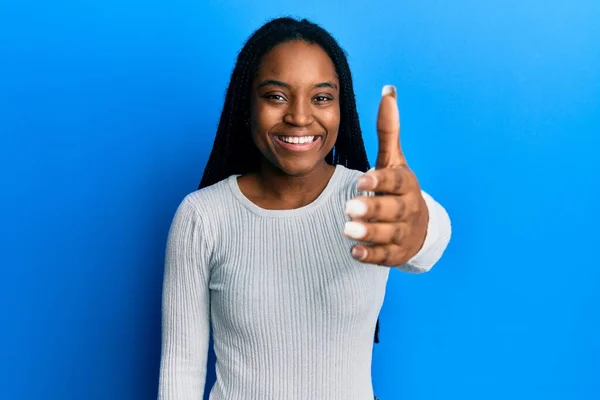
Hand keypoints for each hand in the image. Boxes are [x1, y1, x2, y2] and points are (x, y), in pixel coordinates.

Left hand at [343, 85, 428, 265]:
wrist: (420, 226)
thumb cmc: (398, 188)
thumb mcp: (394, 161)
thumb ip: (388, 131)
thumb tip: (388, 91)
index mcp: (406, 184)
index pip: (396, 182)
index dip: (380, 181)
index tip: (360, 180)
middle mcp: (408, 208)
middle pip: (393, 209)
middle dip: (372, 209)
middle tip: (349, 207)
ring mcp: (404, 232)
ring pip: (388, 234)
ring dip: (369, 232)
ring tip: (347, 229)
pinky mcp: (397, 253)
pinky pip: (384, 255)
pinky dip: (370, 255)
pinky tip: (354, 252)